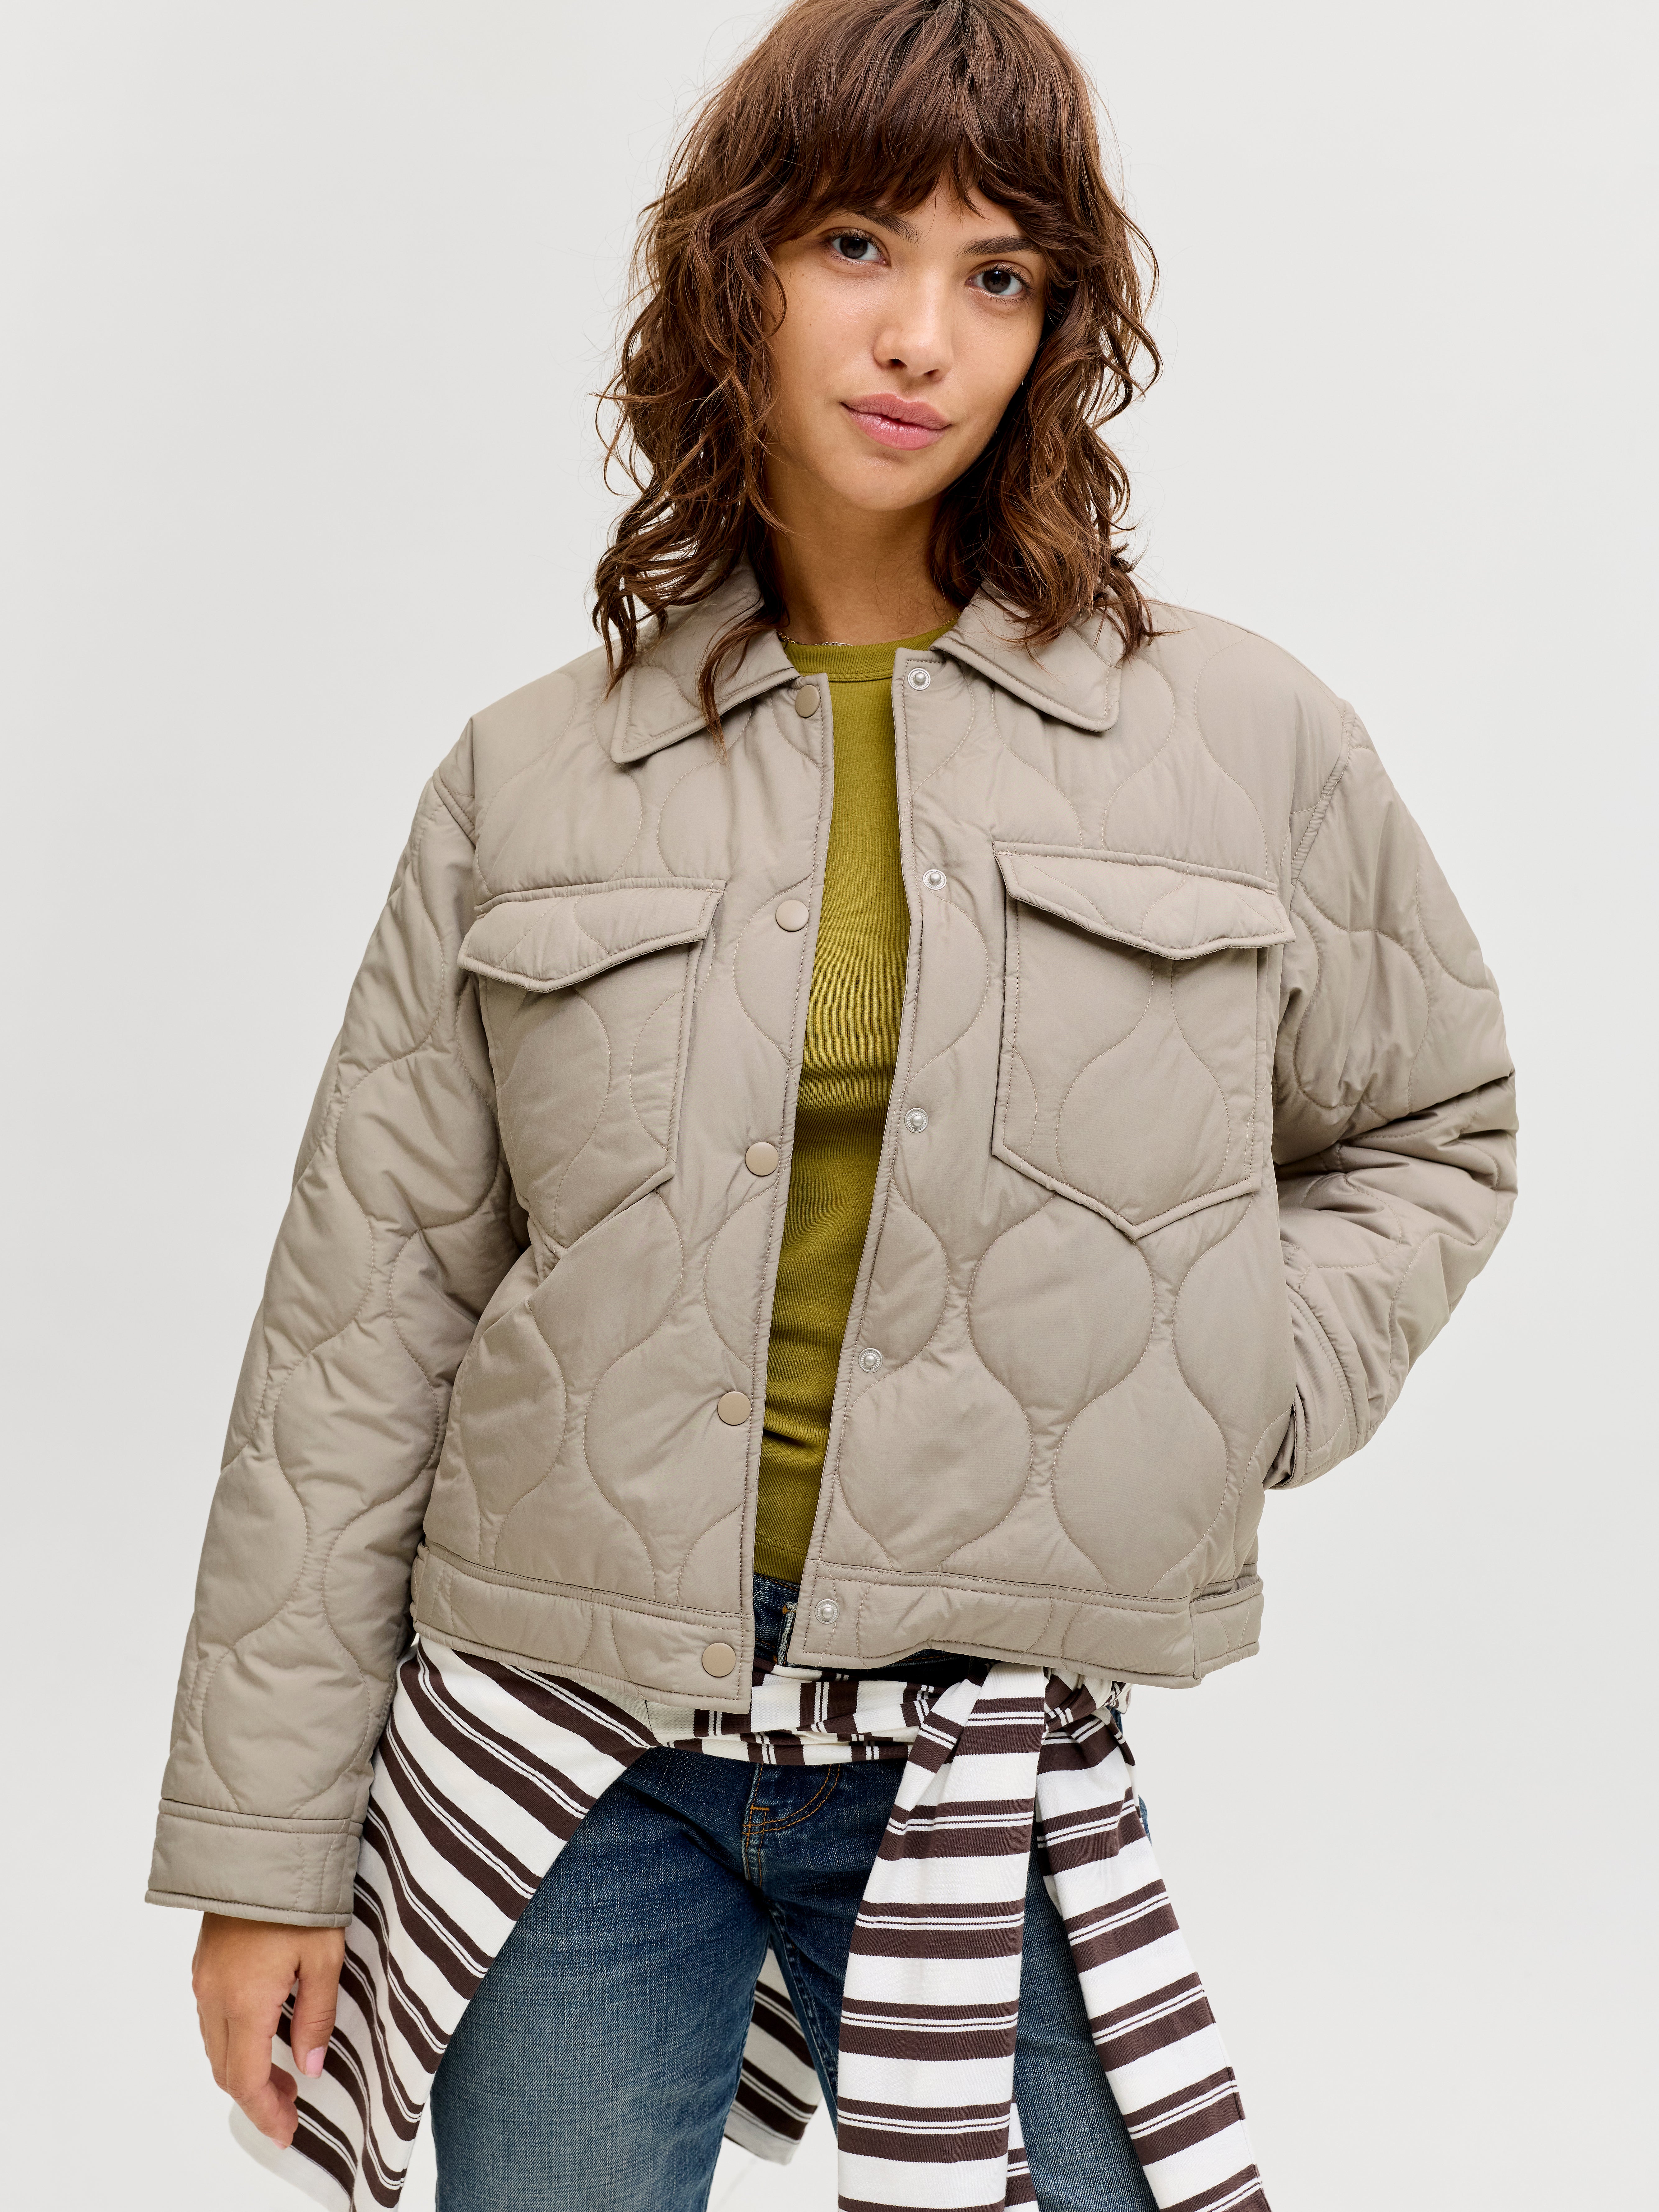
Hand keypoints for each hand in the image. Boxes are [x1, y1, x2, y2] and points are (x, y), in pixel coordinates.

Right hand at [191, 1913, 345, 2145]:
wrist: (262, 1843)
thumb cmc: (299, 1896)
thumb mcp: (325, 1957)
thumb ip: (317, 2017)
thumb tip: (308, 2067)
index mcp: (245, 2002)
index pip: (247, 2079)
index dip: (266, 2112)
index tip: (286, 2132)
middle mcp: (215, 1996)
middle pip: (227, 2068)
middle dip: (256, 2097)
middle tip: (289, 2109)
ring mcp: (205, 1977)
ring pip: (217, 2044)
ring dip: (244, 2068)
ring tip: (281, 2076)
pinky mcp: (205, 1961)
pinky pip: (212, 2017)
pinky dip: (234, 2040)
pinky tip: (262, 2036)